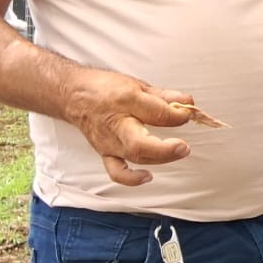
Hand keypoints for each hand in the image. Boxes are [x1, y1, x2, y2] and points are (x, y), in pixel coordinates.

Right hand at [62, 68, 197, 185]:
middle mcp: (116, 124)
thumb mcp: (137, 85)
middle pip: (140, 144)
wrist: (74, 95)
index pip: (155, 112)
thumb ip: (164, 96)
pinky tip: (148, 176)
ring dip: (159, 158)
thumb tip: (188, 103)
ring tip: (178, 151)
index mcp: (125, 100)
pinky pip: (116, 171)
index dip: (177, 115)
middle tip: (184, 147)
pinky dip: (132, 178)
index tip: (188, 114)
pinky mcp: (105, 153)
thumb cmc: (106, 88)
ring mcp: (109, 142)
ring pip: (134, 157)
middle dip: (165, 149)